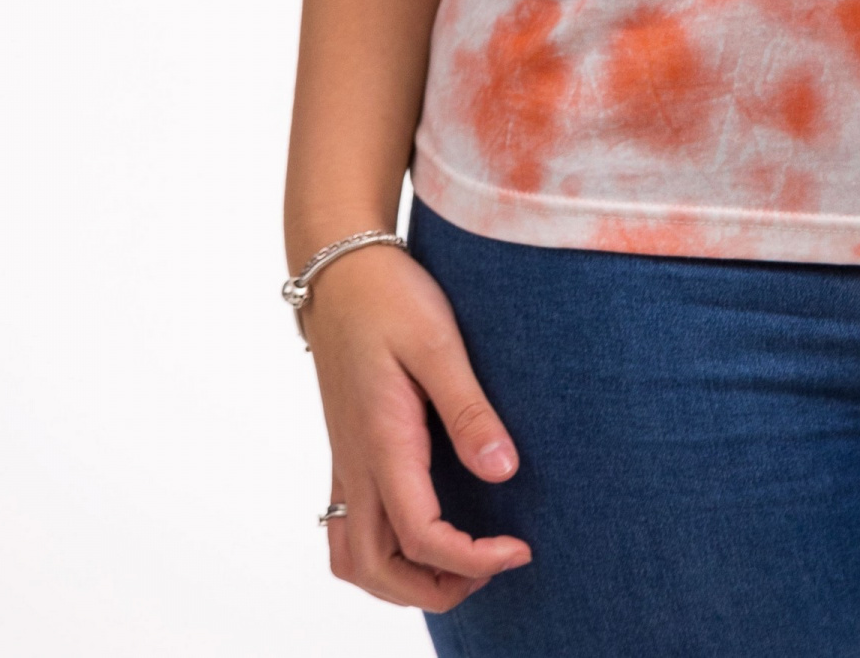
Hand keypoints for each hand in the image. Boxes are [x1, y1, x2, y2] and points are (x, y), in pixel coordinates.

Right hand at [302, 241, 531, 612]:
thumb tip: (504, 471)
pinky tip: (424, 535)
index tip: (521, 549)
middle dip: (435, 589)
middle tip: (495, 564)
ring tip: (461, 563)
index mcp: (382, 444)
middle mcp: (356, 466)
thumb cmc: (390, 298)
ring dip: (402, 581)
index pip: (421, 537)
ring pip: (354, 560)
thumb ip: (468, 409)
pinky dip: (383, 557)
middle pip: (376, 570)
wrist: (339, 271)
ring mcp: (345, 463)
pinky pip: (349, 532)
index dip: (473, 559)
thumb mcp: (438, 343)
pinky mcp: (346, 453)